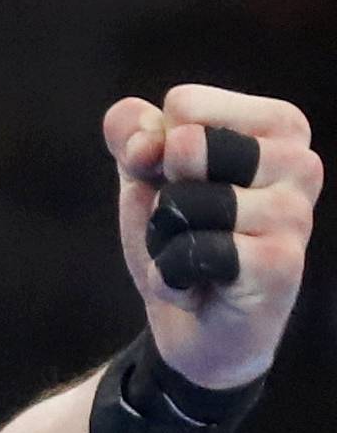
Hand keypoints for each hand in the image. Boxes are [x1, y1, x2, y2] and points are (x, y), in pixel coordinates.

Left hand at [103, 85, 321, 387]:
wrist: (193, 328)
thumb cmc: (180, 239)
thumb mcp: (146, 178)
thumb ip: (132, 136)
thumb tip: (134, 128)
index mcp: (278, 126)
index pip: (185, 104)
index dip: (155, 151)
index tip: (177, 186)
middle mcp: (300, 162)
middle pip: (184, 146)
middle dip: (161, 195)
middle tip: (187, 228)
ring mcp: (296, 212)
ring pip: (184, 203)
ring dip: (164, 240)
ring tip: (194, 259)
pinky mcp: (281, 263)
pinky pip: (190, 254)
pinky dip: (169, 277)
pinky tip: (195, 288)